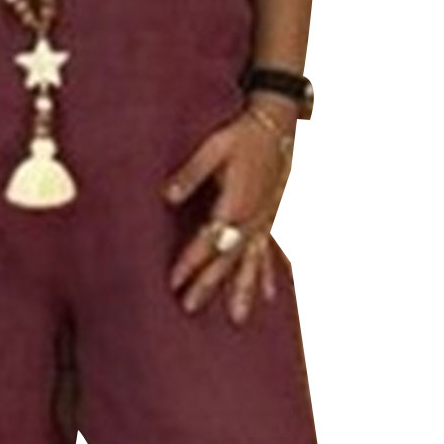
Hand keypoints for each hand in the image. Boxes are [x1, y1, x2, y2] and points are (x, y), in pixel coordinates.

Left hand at [162, 96, 296, 324]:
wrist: (278, 124)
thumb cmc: (242, 133)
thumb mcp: (214, 147)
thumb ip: (190, 174)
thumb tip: (166, 197)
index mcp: (236, 203)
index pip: (208, 241)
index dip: (190, 262)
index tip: (173, 282)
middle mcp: (252, 219)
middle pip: (227, 259)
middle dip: (208, 285)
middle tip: (189, 308)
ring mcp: (263, 222)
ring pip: (251, 263)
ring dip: (244, 291)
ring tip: (238, 319)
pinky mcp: (270, 219)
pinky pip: (269, 253)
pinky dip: (269, 275)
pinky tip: (271, 296)